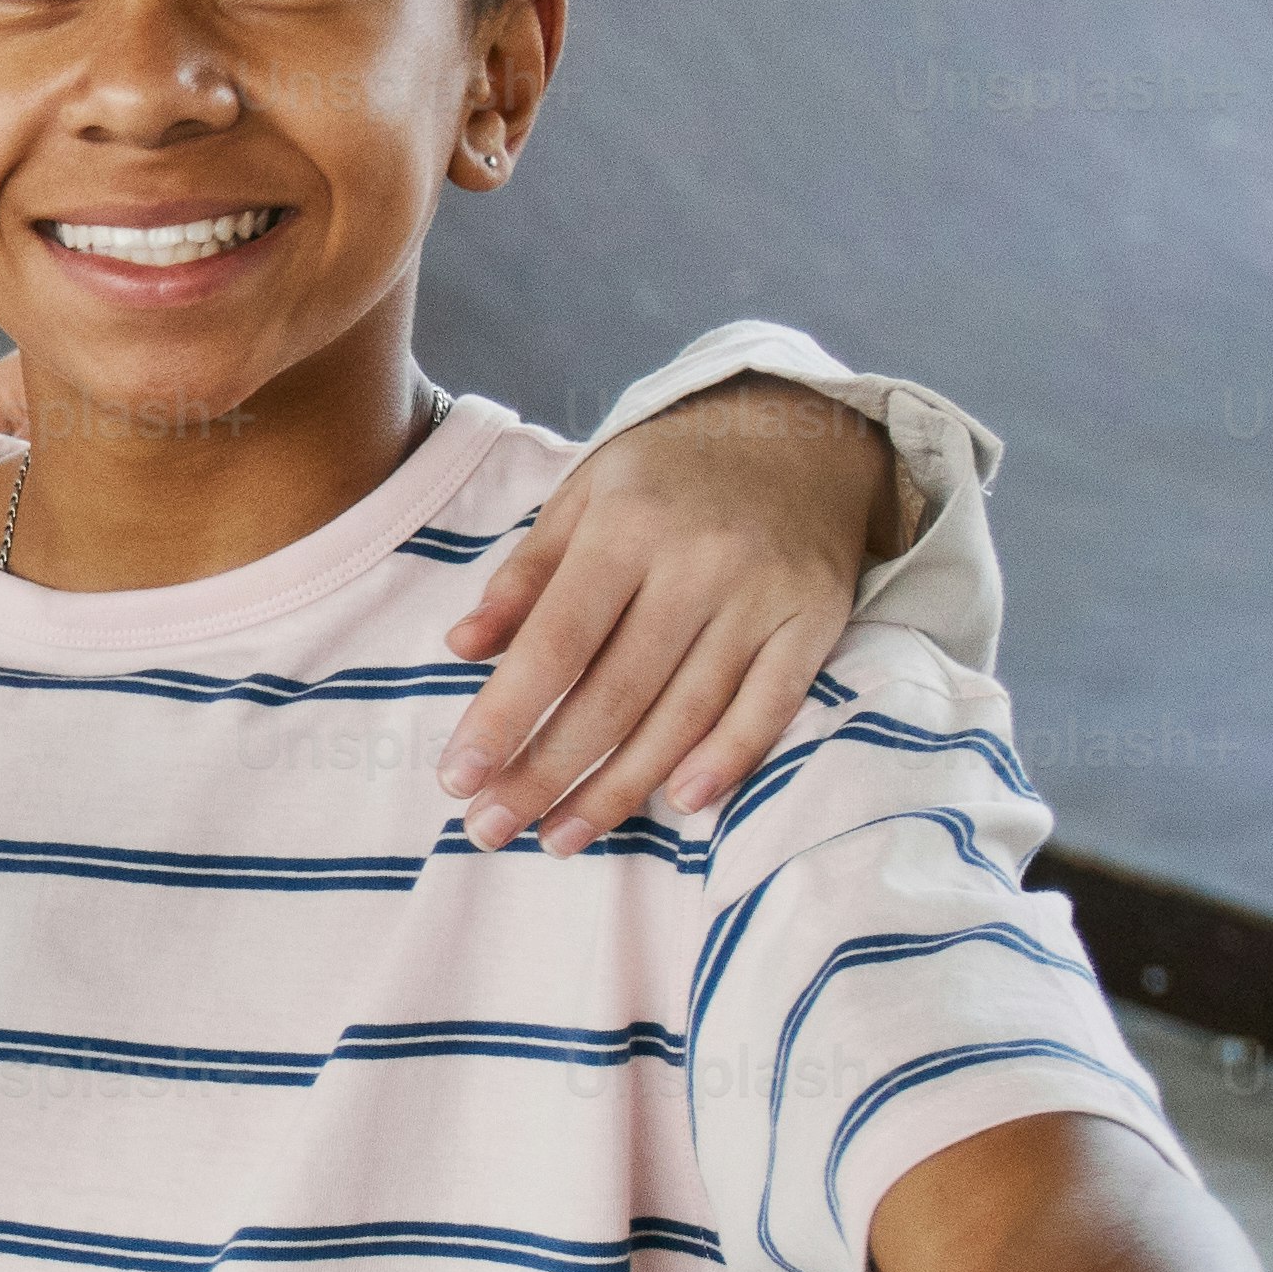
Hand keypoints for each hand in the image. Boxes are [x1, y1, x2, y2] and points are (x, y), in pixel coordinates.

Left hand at [435, 380, 895, 849]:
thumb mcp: (584, 495)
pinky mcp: (815, 623)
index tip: (457, 778)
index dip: (504, 716)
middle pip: (614, 694)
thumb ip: (525, 575)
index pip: (555, 642)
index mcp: (626, 526)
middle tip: (490, 830)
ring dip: (619, 790)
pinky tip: (677, 806)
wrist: (800, 434)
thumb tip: (462, 647)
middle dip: (546, 773)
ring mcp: (762, 597)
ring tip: (560, 837)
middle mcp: (698, 563)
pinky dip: (726, 761)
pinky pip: (769, 707)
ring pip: (684, 715)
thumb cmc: (669, 474)